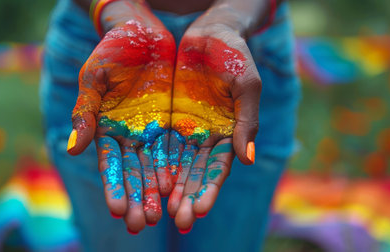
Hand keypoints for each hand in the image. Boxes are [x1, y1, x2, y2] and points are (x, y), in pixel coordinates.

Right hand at [67, 18, 175, 232]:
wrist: (141, 31)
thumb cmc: (111, 51)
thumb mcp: (95, 79)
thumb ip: (85, 113)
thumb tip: (72, 150)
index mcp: (107, 128)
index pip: (110, 163)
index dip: (115, 186)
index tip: (119, 210)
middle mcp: (131, 134)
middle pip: (135, 172)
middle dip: (139, 198)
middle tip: (143, 224)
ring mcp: (153, 130)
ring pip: (157, 166)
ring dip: (160, 192)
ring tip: (165, 216)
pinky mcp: (174, 121)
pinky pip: (178, 148)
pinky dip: (178, 168)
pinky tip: (179, 188)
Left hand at [167, 24, 261, 230]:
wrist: (209, 33)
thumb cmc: (235, 56)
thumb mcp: (246, 86)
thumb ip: (246, 121)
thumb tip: (246, 159)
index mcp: (229, 133)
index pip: (218, 168)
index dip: (208, 189)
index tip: (198, 210)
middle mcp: (205, 137)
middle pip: (194, 173)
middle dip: (185, 197)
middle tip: (175, 220)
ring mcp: (184, 129)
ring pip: (173, 164)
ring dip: (166, 188)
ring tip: (156, 211)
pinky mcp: (165, 118)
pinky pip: (156, 143)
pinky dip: (151, 164)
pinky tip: (143, 183)